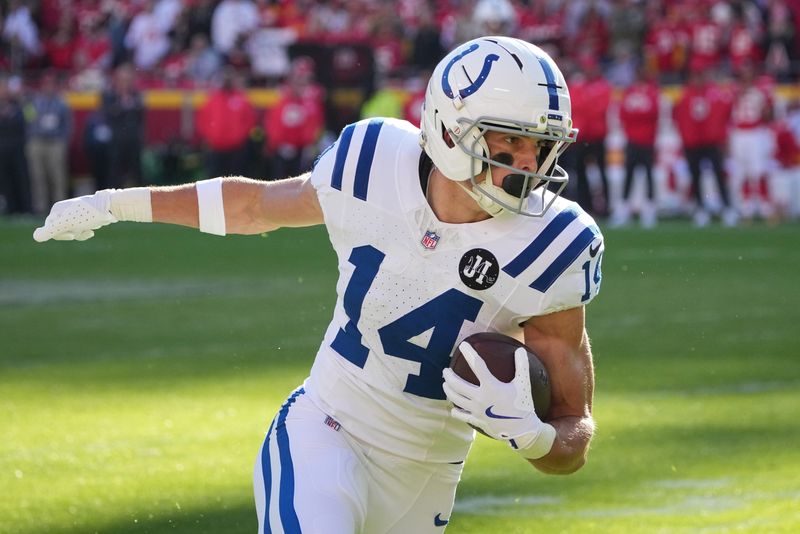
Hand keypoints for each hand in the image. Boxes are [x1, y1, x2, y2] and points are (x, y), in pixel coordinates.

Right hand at [33, 190, 117, 241]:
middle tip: (86, 230)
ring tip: (92, 228)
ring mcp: (76, 212)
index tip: (73, 235)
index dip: (62, 235)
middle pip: (63, 231)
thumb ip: (51, 230)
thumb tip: (36, 237)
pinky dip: (88, 229)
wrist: (111, 208)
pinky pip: (83, 228)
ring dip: (83, 233)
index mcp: (57, 210)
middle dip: (75, 234)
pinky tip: (95, 227)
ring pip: (74, 230)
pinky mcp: (86, 215)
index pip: (51, 230)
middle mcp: (65, 209)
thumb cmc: (88, 215)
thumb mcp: (67, 224)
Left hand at [442, 341, 555, 458]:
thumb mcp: (523, 384)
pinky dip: (455, 411)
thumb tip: (520, 350)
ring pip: (455, 399)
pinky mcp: (476, 421)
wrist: (522, 431)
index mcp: (491, 387)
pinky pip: (461, 415)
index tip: (463, 345)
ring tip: (445, 384)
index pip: (477, 365)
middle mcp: (480, 398)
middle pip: (457, 385)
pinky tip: (454, 408)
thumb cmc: (523, 405)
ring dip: (448, 390)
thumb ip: (522, 366)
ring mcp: (476, 410)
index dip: (469, 353)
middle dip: (448, 376)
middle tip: (445, 370)